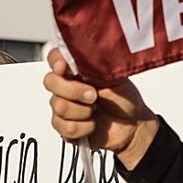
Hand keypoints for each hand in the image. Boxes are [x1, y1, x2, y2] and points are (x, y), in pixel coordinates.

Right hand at [43, 49, 157, 167]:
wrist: (132, 125)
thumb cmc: (123, 98)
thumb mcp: (112, 74)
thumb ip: (92, 64)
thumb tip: (80, 55)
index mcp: (76, 70)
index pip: (54, 57)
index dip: (55, 61)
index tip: (64, 67)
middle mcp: (67, 86)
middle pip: (50, 82)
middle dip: (74, 90)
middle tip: (93, 95)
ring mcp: (64, 107)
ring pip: (59, 106)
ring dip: (83, 111)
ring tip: (96, 110)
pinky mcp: (65, 127)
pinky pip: (65, 127)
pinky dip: (84, 127)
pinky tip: (93, 124)